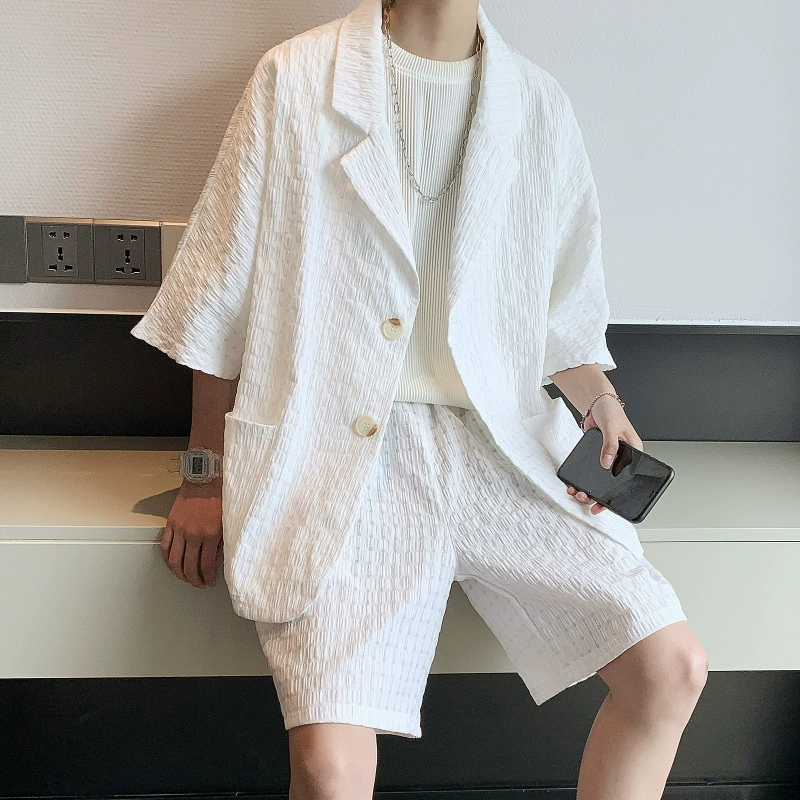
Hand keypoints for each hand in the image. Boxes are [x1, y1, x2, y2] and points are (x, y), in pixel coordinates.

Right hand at [160, 478, 223, 587]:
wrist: (206, 478)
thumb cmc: (219, 497)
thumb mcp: (227, 522)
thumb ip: (222, 542)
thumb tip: (216, 559)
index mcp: (210, 535)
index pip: (207, 565)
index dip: (208, 577)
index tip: (210, 582)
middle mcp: (193, 535)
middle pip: (189, 567)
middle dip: (194, 580)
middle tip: (199, 584)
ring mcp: (180, 530)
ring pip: (174, 560)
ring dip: (179, 573)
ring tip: (185, 578)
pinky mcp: (171, 523)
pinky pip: (165, 547)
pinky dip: (167, 559)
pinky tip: (172, 564)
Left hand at [565, 394, 643, 514]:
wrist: (597, 403)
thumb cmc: (611, 411)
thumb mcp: (612, 428)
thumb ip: (610, 445)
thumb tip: (606, 463)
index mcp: (633, 454)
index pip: (629, 479)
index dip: (619, 494)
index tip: (607, 504)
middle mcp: (622, 459)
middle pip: (613, 483)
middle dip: (600, 495)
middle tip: (587, 499)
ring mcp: (609, 458)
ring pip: (600, 480)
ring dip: (589, 489)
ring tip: (578, 493)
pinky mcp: (597, 456)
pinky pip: (591, 472)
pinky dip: (583, 479)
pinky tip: (575, 484)